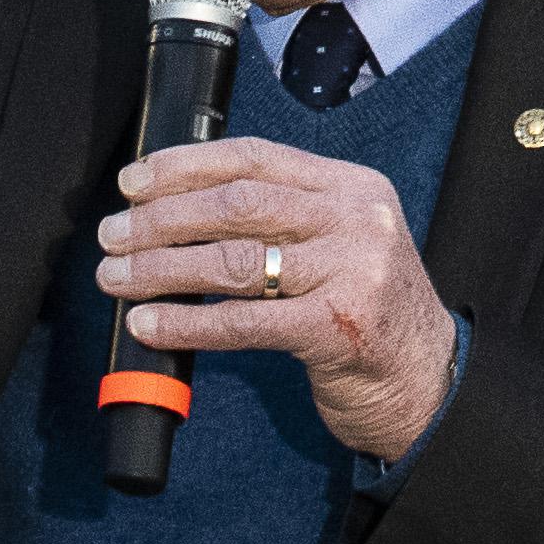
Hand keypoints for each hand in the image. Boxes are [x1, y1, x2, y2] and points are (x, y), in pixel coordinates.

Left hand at [94, 133, 456, 465]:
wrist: (430, 385)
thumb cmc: (368, 318)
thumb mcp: (341, 248)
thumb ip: (285, 222)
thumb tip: (180, 212)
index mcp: (353, 188)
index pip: (256, 158)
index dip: (185, 165)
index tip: (134, 181)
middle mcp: (356, 221)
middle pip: (238, 204)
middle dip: (162, 217)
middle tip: (114, 234)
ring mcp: (351, 272)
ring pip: (234, 259)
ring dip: (161, 266)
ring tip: (116, 276)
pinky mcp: (335, 328)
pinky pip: (242, 321)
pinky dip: (186, 321)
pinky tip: (149, 324)